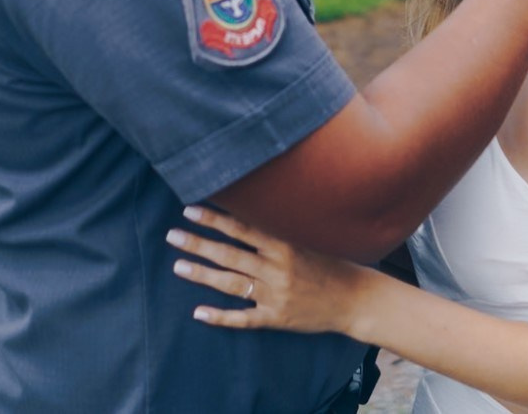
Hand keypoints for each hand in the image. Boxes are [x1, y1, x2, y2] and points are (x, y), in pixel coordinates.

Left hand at [168, 205, 372, 336]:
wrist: (354, 299)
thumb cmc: (329, 264)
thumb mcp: (306, 239)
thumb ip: (277, 230)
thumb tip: (247, 210)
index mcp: (284, 245)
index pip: (242, 228)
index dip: (215, 218)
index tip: (190, 209)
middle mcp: (277, 269)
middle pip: (230, 254)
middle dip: (199, 243)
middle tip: (172, 235)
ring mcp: (275, 295)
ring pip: (232, 284)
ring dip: (203, 275)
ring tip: (178, 266)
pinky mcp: (276, 318)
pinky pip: (244, 318)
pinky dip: (220, 316)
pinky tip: (199, 312)